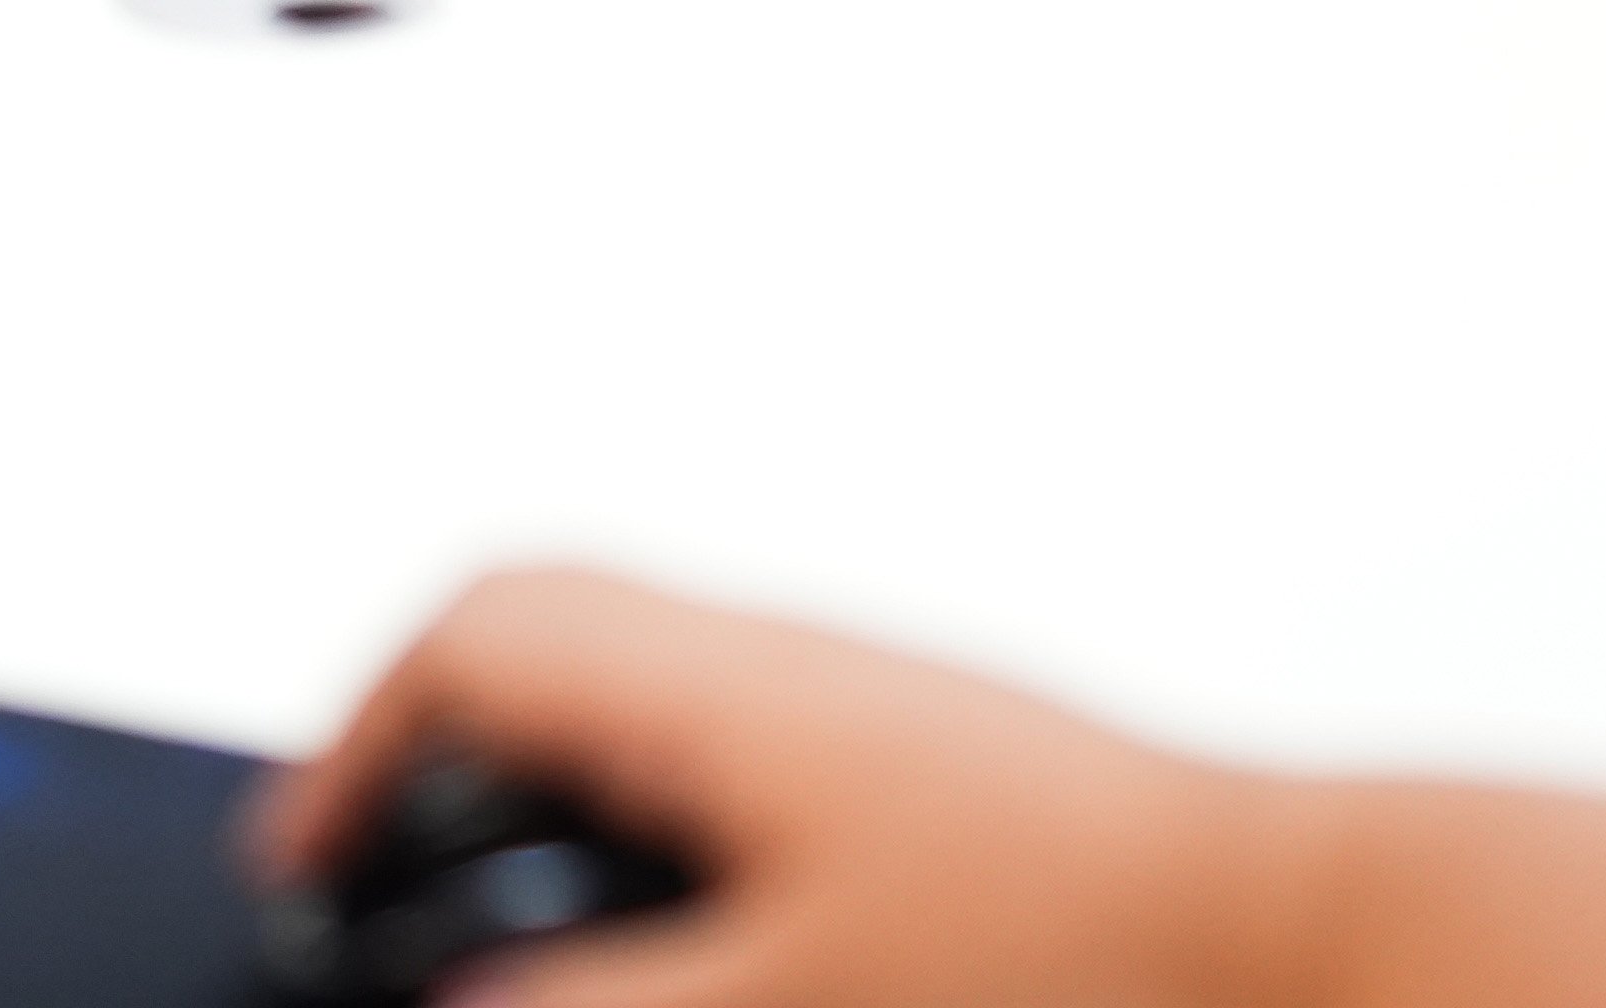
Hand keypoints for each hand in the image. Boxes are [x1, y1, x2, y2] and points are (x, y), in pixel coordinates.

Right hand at [260, 571, 1297, 1007]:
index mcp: (724, 689)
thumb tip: (455, 1006)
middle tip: (395, 897)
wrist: (1298, 935)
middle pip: (550, 645)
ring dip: (565, 803)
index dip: (357, 746)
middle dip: (446, 765)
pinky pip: (744, 763)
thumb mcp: (785, 1005)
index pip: (478, 634)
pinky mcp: (928, 772)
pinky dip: (673, 834)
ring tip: (538, 938)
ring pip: (651, 705)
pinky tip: (703, 942)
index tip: (308, 867)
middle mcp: (790, 665)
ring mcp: (866, 711)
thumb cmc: (1087, 948)